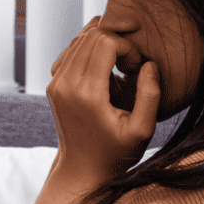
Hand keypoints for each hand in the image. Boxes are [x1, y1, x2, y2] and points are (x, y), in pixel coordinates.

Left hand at [46, 16, 159, 183]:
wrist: (82, 169)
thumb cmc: (116, 153)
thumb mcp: (142, 130)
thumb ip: (150, 95)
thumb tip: (148, 64)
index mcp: (87, 94)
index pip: (105, 41)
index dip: (127, 48)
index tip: (135, 69)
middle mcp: (65, 84)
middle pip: (91, 34)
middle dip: (116, 43)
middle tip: (128, 67)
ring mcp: (55, 83)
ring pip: (80, 39)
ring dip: (103, 46)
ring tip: (117, 70)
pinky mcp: (53, 84)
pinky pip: (71, 51)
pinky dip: (89, 52)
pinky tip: (103, 70)